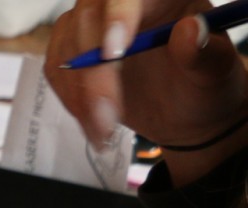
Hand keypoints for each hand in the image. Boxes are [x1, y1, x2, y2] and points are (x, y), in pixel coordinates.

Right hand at [46, 0, 247, 183]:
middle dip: (94, 71)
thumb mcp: (216, 73)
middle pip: (88, 18)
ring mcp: (93, 26)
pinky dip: (71, 100)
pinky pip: (57, 70)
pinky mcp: (73, 51)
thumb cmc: (204, 85)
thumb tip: (190, 30)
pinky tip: (92, 124)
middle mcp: (122, 4)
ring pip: (66, 46)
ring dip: (79, 92)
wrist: (185, 110)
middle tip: (107, 114)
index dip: (118, 15)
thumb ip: (206, 54)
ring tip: (103, 130)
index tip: (114, 54)